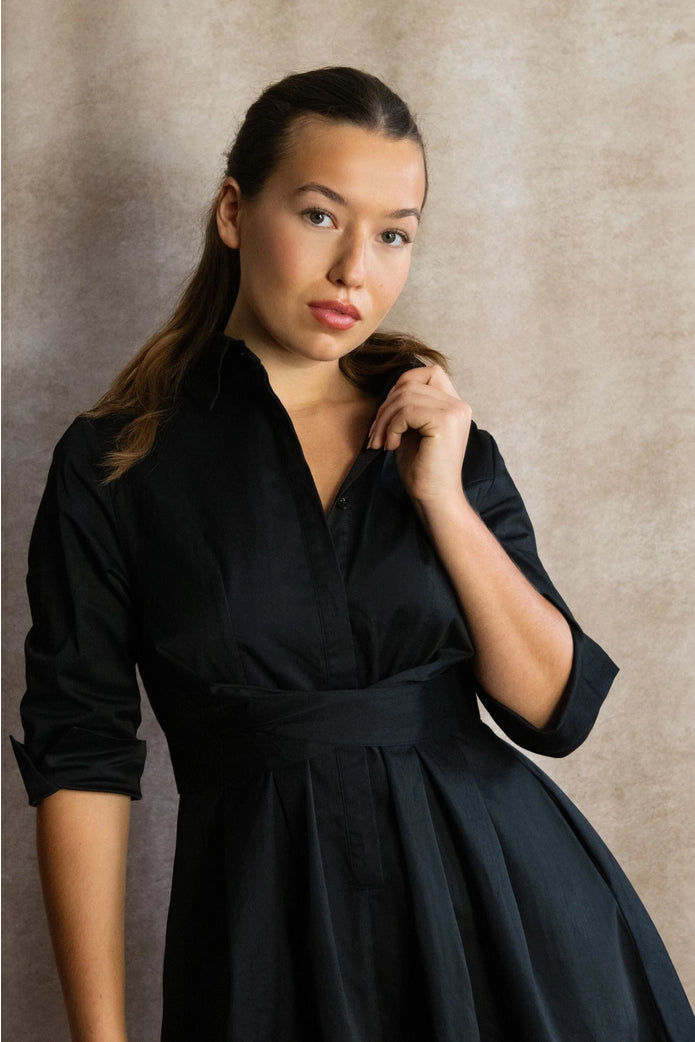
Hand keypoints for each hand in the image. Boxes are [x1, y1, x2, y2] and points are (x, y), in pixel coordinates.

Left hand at [368, 365, 472, 508]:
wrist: (435, 499)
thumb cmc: (422, 470)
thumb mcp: (412, 430)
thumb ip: (408, 407)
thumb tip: (391, 390)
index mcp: (454, 405)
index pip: (428, 372)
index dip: (402, 385)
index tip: (388, 416)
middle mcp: (459, 404)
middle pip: (410, 383)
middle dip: (385, 408)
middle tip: (376, 435)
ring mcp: (454, 411)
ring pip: (405, 396)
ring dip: (385, 420)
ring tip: (381, 443)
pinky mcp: (445, 421)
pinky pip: (406, 411)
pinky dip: (392, 427)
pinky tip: (392, 446)